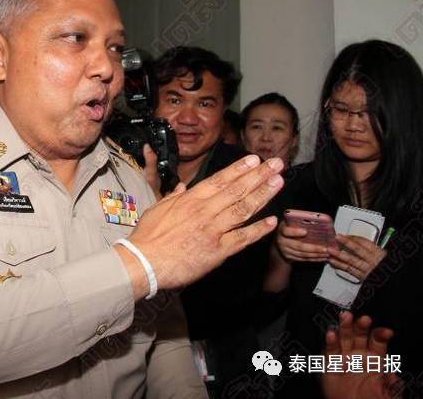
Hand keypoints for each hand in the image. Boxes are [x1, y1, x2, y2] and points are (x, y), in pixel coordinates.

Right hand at [123, 154, 282, 292]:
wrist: (144, 263)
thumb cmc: (147, 238)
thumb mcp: (157, 209)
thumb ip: (173, 198)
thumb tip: (181, 188)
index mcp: (190, 200)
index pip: (219, 180)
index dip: (239, 169)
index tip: (254, 160)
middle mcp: (204, 212)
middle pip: (236, 190)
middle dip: (258, 176)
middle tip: (276, 165)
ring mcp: (213, 231)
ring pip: (243, 209)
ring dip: (262, 195)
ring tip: (278, 183)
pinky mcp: (217, 251)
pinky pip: (242, 238)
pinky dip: (258, 230)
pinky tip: (271, 221)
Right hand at [275, 220, 328, 262]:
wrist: (280, 241)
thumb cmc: (289, 228)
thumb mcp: (290, 223)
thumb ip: (298, 222)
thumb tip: (316, 220)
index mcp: (282, 230)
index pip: (286, 231)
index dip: (295, 232)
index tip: (305, 231)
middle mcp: (282, 241)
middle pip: (298, 246)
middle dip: (313, 248)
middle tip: (325, 248)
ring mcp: (285, 251)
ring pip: (302, 254)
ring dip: (316, 254)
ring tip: (327, 253)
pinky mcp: (290, 257)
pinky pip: (303, 259)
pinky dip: (314, 259)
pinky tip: (322, 257)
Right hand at [322, 311, 401, 398]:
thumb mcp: (386, 393)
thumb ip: (390, 384)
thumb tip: (393, 376)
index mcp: (375, 361)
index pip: (378, 341)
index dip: (381, 334)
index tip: (386, 332)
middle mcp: (358, 357)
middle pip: (359, 335)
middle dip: (361, 326)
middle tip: (364, 320)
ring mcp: (344, 360)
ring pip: (344, 338)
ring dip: (345, 327)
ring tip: (346, 318)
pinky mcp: (330, 366)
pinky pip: (330, 351)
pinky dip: (330, 342)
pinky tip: (332, 334)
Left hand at [328, 235, 385, 282]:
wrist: (388, 280)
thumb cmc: (385, 266)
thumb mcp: (382, 255)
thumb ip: (370, 249)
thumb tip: (355, 241)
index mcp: (378, 253)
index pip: (365, 243)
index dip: (353, 238)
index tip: (345, 235)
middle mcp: (372, 260)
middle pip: (358, 250)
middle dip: (347, 243)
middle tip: (337, 238)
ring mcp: (367, 269)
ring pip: (352, 260)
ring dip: (340, 255)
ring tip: (330, 250)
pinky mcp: (363, 277)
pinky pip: (349, 270)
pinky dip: (340, 265)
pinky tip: (333, 261)